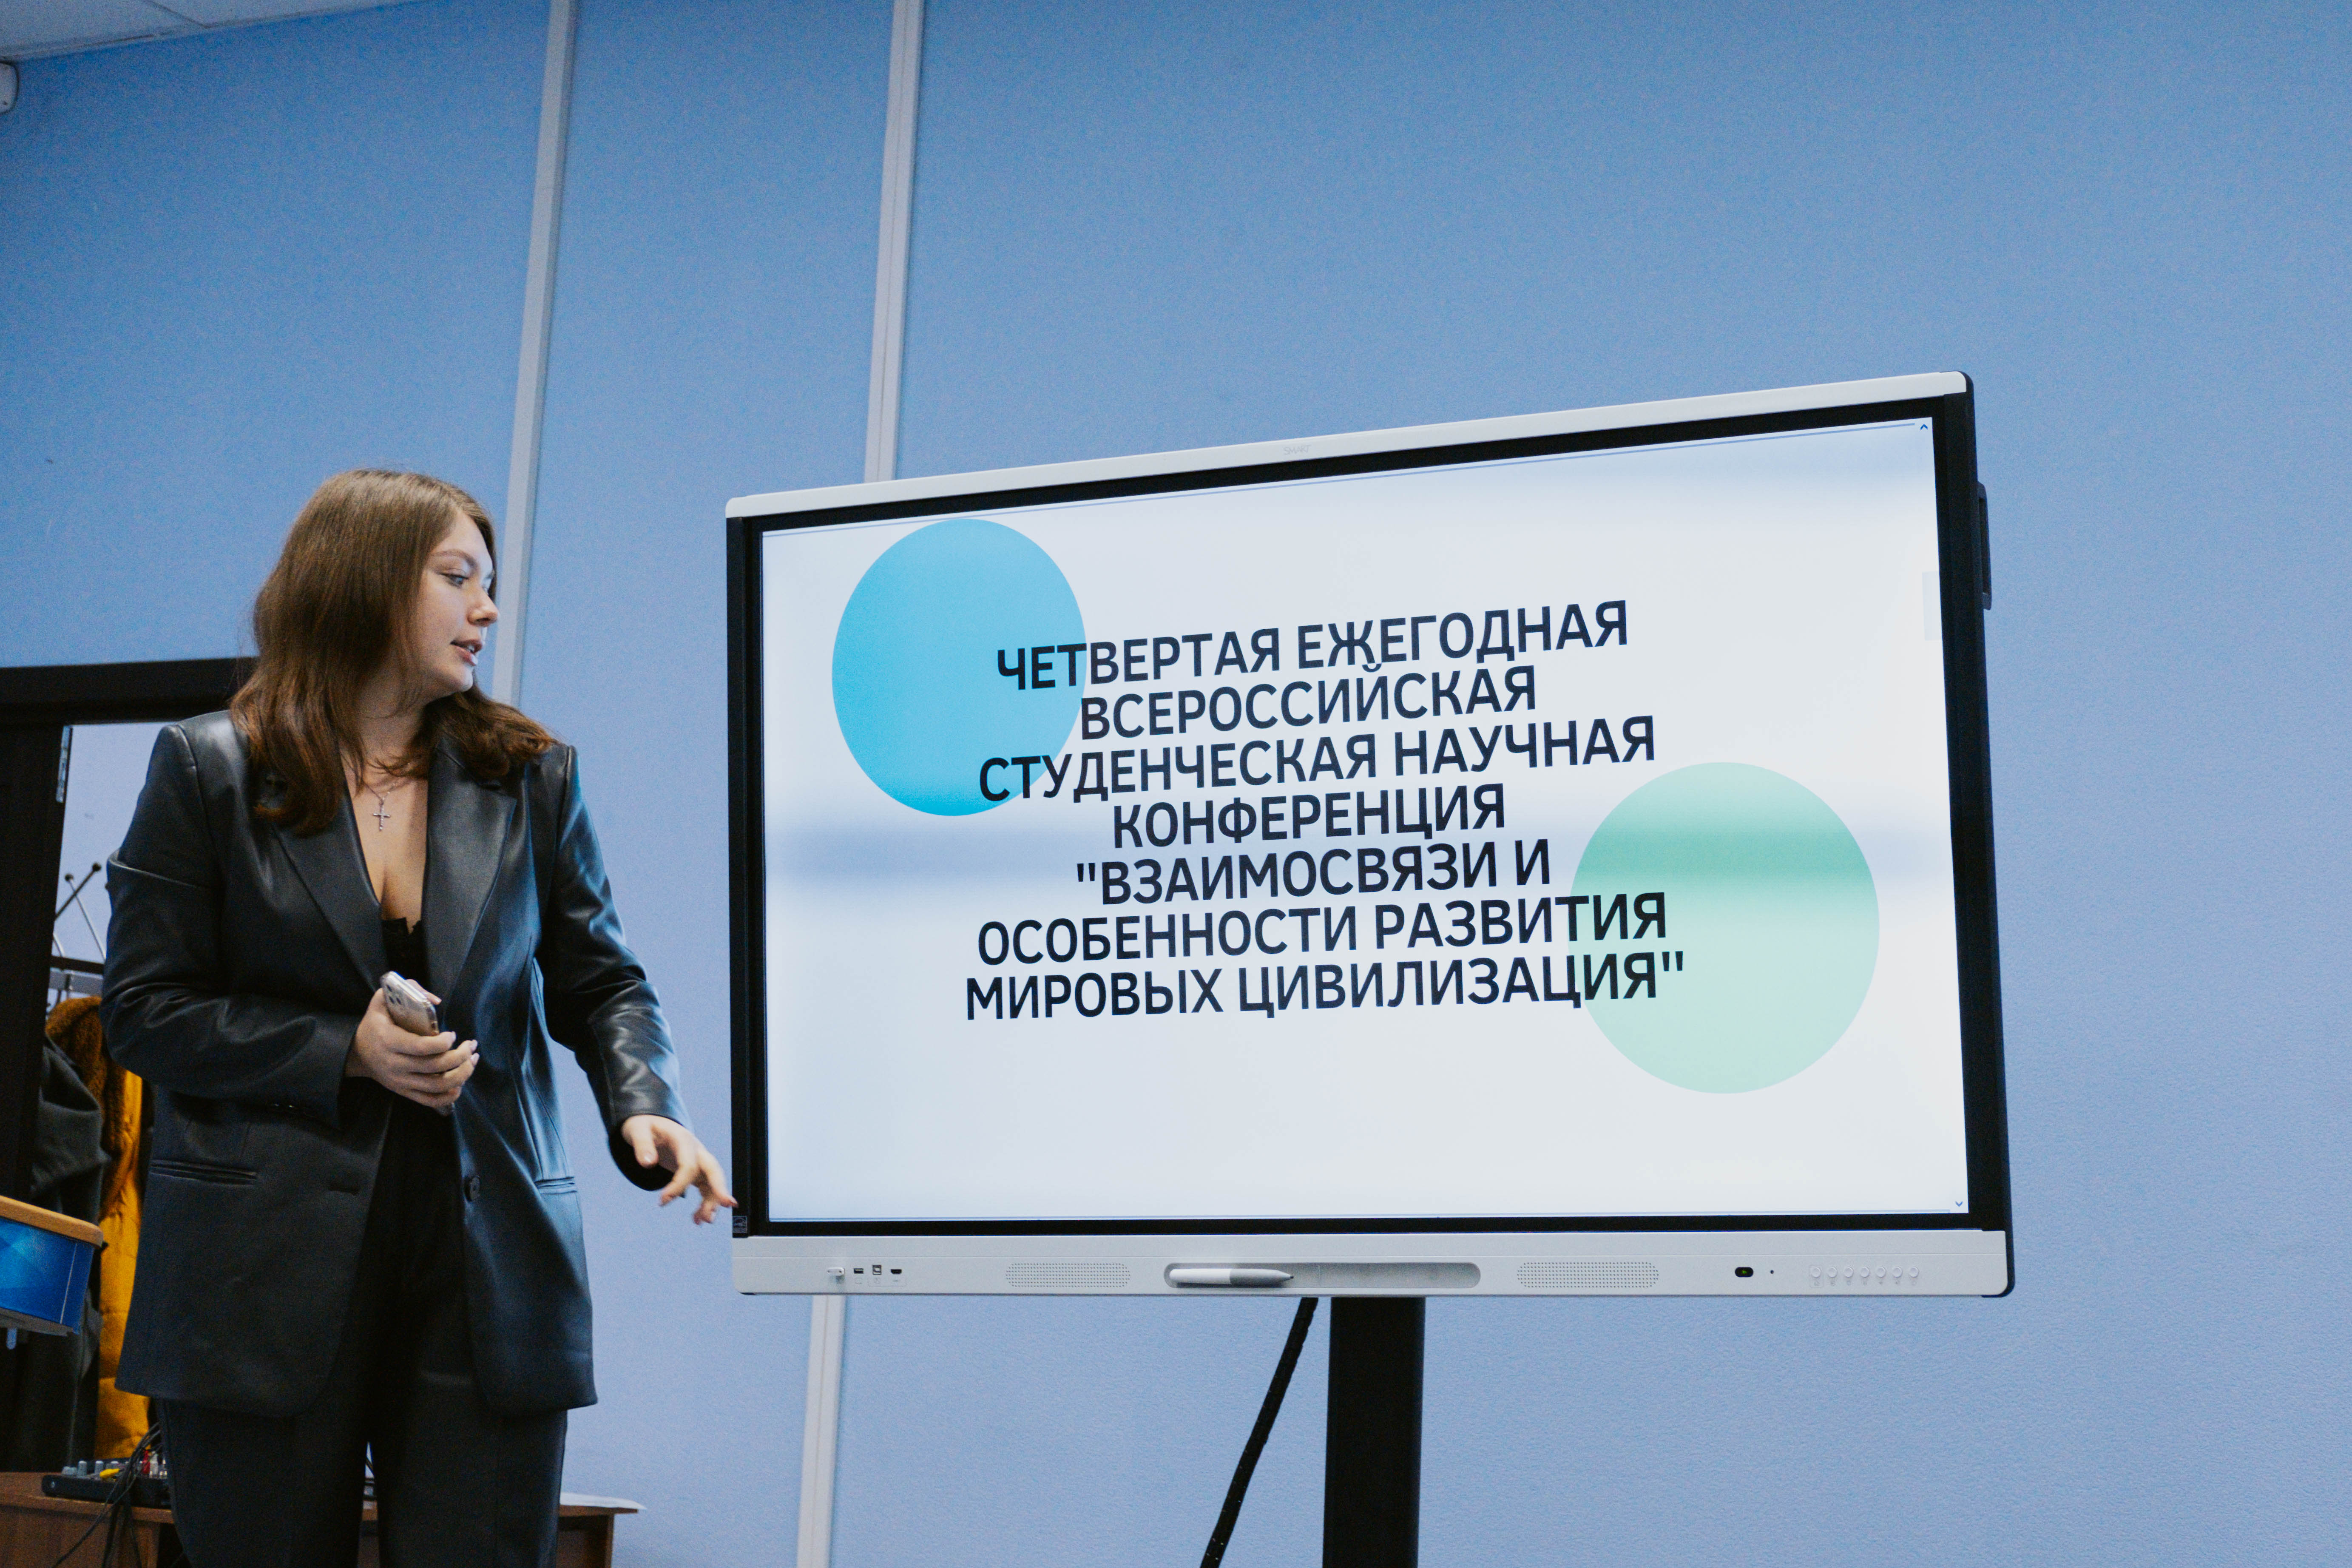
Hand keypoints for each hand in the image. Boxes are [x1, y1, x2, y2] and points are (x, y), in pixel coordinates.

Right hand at [347, 987, 477, 1112]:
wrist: (356, 1053)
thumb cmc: (374, 1023)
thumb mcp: (383, 999)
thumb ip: (409, 990)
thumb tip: (437, 1001)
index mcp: (389, 1041)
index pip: (422, 1047)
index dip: (444, 1042)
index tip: (453, 1034)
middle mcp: (394, 1065)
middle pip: (435, 1067)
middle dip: (461, 1056)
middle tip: (472, 1045)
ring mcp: (400, 1081)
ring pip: (437, 1086)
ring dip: (462, 1074)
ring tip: (473, 1060)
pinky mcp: (404, 1092)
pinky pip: (430, 1100)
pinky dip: (449, 1095)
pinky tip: (461, 1082)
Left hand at [619, 1115, 736, 1224]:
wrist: (650, 1124)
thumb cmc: (644, 1126)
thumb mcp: (637, 1130)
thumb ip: (642, 1145)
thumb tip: (648, 1163)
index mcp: (683, 1139)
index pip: (688, 1164)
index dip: (678, 1185)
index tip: (662, 1201)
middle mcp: (695, 1149)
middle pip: (713, 1169)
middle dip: (720, 1187)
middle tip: (728, 1204)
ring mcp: (697, 1160)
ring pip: (711, 1182)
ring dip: (710, 1202)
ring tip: (702, 1222)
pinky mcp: (695, 1169)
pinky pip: (705, 1187)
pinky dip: (703, 1203)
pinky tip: (696, 1219)